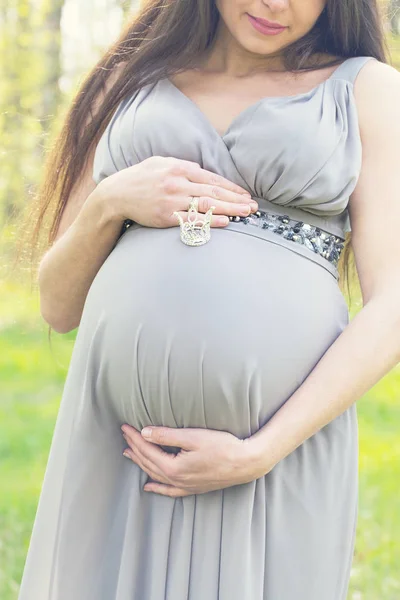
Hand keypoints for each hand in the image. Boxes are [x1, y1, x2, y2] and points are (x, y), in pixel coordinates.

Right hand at [99, 156, 257, 228]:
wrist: (116, 194)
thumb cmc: (140, 178)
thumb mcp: (161, 163)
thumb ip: (183, 167)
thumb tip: (204, 172)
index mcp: (179, 167)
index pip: (212, 178)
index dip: (231, 187)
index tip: (245, 195)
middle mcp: (178, 183)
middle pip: (214, 192)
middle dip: (236, 199)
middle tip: (253, 207)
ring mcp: (172, 200)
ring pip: (207, 205)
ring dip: (229, 210)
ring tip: (246, 214)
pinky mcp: (166, 216)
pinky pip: (192, 220)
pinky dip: (210, 221)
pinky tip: (225, 222)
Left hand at [120, 424, 266, 496]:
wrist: (246, 463)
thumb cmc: (223, 447)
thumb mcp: (193, 437)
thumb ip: (167, 436)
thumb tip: (145, 433)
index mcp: (173, 467)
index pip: (147, 450)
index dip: (135, 437)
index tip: (125, 427)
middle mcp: (176, 480)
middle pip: (148, 462)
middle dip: (135, 448)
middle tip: (125, 435)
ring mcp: (185, 486)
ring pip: (155, 476)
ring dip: (141, 464)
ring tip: (129, 454)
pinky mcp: (194, 488)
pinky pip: (170, 490)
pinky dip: (157, 488)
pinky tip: (149, 486)